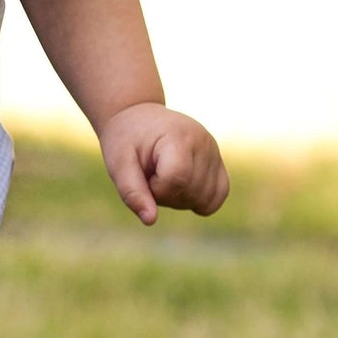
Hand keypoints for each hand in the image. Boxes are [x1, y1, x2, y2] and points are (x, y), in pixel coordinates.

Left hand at [99, 101, 228, 224]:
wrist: (138, 117)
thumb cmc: (126, 140)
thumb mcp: (118, 164)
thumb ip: (132, 192)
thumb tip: (150, 221)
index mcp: (179, 136)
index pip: (177, 179)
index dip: (156, 188)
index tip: (144, 175)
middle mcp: (204, 142)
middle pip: (191, 192)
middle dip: (165, 195)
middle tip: (150, 174)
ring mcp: (215, 151)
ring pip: (205, 199)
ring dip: (180, 199)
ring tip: (164, 176)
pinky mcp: (218, 161)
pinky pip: (219, 195)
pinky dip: (199, 200)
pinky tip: (180, 186)